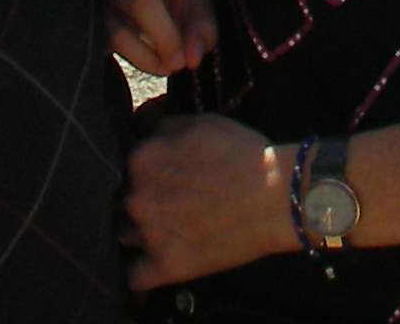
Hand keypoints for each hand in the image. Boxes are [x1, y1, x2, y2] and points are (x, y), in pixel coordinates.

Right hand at [108, 0, 229, 73]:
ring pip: (142, 7)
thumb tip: (188, 57)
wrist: (119, 25)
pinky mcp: (96, 15)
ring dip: (167, 41)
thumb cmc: (167, 10)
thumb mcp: (194, 18)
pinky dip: (151, 60)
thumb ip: (202, 34)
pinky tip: (159, 62)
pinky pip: (126, 40)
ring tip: (177, 62)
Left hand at [124, 115, 296, 290]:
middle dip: (142, 201)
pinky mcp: (166, 266)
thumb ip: (163, 126)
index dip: (145, 171)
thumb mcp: (201, 122)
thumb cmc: (244, 155)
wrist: (277, 197)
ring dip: (140, 233)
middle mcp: (137, 197)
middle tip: (169, 203)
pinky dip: (141, 273)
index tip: (163, 177)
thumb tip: (145, 131)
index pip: (126, 166)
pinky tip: (155, 263)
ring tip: (169, 230)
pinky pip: (135, 277)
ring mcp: (149, 234)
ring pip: (125, 236)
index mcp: (142, 159)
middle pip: (122, 201)